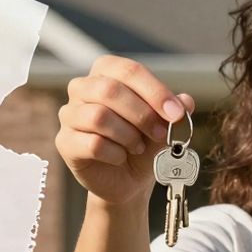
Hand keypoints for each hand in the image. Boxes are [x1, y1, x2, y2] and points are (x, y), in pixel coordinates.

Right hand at [56, 54, 195, 207]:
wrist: (128, 180)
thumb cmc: (143, 144)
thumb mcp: (164, 126)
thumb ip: (175, 111)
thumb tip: (187, 101)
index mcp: (106, 72)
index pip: (129, 70)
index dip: (155, 91)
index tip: (176, 114)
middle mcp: (82, 88)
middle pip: (109, 90)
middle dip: (142, 114)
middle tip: (160, 134)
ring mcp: (69, 115)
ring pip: (98, 116)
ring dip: (128, 135)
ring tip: (138, 147)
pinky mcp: (65, 142)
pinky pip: (92, 143)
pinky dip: (115, 153)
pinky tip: (121, 157)